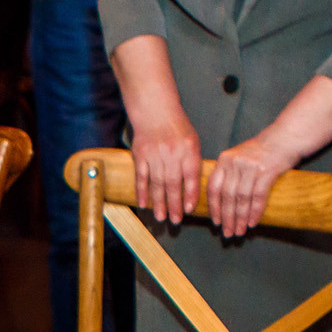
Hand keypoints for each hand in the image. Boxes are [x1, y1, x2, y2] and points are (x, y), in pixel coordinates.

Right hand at [129, 110, 202, 224]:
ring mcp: (155, 155)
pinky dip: (142, 191)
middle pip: (173, 184)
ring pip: (157, 183)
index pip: (191, 176)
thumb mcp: (192, 140)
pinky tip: (143, 204)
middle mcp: (172, 153)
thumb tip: (192, 188)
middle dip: (174, 204)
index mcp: (188, 150)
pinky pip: (141, 177)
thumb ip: (192, 162)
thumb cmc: (176, 127)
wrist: (156, 110)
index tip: (188, 210)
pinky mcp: (140, 155)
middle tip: (174, 220)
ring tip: (160, 217)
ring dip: (158, 202)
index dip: (190, 195)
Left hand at [207, 131, 300, 239]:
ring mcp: (250, 167)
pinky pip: (258, 196)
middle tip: (228, 233)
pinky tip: (253, 223)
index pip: (213, 188)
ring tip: (240, 231)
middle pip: (227, 196)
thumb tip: (221, 202)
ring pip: (241, 198)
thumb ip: (229, 174)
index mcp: (224, 160)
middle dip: (227, 218)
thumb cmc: (262, 151)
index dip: (214, 208)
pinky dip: (255, 211)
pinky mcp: (267, 170)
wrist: (286, 136)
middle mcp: (234, 163)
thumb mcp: (238, 157)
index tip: (216, 222)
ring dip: (240, 218)